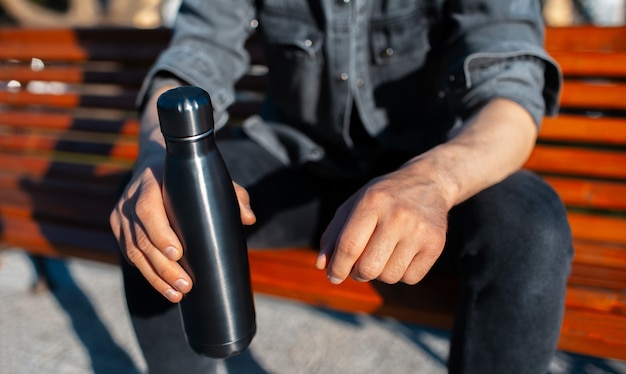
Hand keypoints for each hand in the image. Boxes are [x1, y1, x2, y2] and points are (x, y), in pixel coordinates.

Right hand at [110, 151, 255, 302]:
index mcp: (150, 182)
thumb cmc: (188, 175)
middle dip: (164, 267)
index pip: (148, 209)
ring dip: (156, 277)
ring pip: (134, 252)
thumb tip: (249, 219)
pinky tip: (165, 288)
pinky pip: (131, 256)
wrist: (153, 166)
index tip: (178, 253)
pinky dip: (148, 274)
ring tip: (177, 294)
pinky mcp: (119, 228)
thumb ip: (232, 193)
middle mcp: (130, 199)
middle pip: (142, 239)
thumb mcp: (209, 176)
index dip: (160, 233)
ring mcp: (121, 215)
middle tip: (186, 285)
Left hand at [316, 159, 450, 284]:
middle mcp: (398, 215)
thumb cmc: (383, 197)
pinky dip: (401, 274)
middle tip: (358, 268)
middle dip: (357, 274)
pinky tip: (402, 255)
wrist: (428, 183)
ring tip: (383, 255)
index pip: (349, 245)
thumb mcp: (354, 204)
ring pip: (389, 276)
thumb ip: (334, 234)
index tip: (333, 276)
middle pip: (369, 267)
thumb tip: (322, 266)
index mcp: (372, 202)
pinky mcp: (436, 243)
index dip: (337, 267)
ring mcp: (420, 230)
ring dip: (380, 274)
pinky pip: (410, 278)